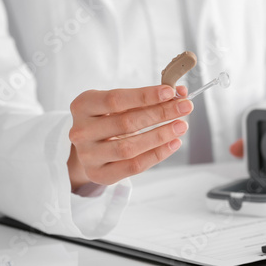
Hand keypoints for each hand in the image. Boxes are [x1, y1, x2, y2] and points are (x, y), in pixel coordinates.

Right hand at [68, 85, 192, 188]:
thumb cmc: (109, 119)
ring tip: (181, 126)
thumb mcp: (121, 103)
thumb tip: (180, 92)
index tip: (171, 92)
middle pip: (126, 122)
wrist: (90, 146)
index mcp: (83, 105)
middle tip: (185, 107)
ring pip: (129, 147)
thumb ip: (148, 97)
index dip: (145, 96)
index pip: (116, 99)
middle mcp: (80, 130)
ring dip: (160, 135)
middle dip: (160, 113)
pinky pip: (133, 166)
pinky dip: (156, 155)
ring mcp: (87, 155)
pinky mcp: (98, 174)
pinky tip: (173, 143)